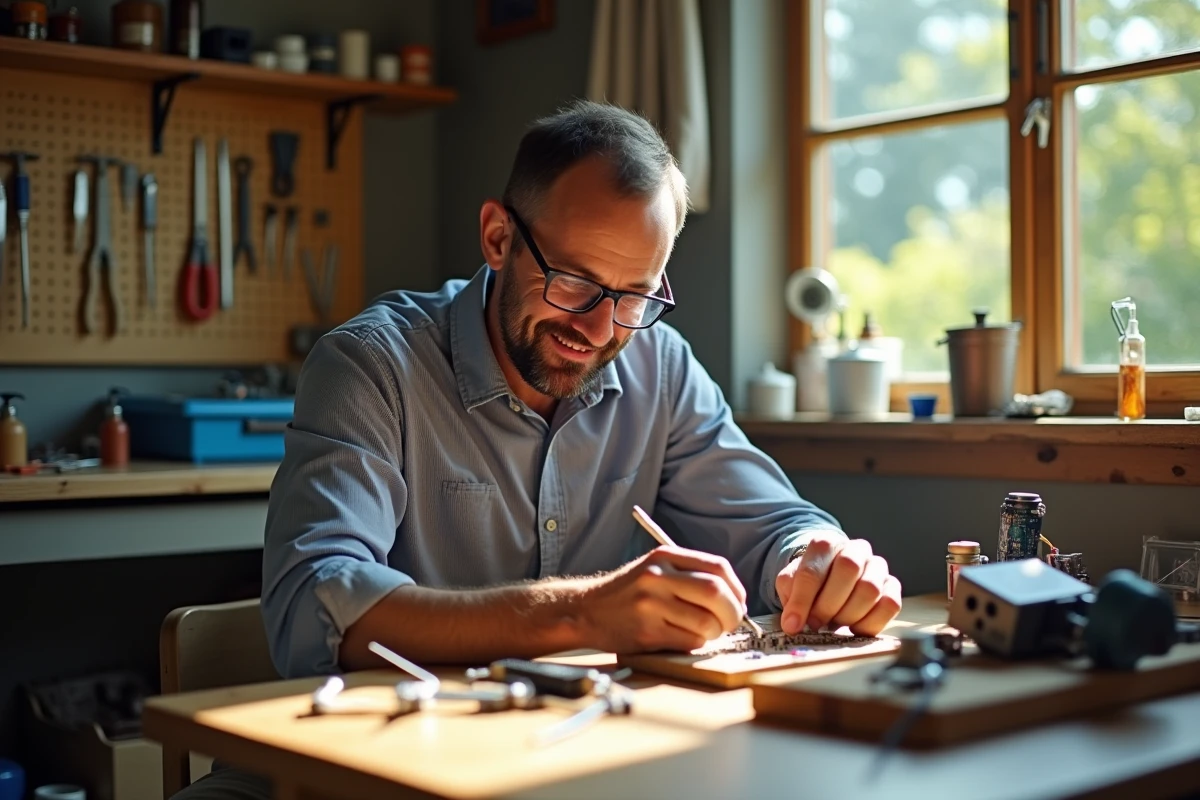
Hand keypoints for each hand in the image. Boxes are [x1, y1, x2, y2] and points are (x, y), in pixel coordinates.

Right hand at [581, 546, 747, 652]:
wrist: (587, 610)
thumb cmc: (629, 592)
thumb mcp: (656, 568)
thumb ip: (691, 575)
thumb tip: (735, 598)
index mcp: (665, 556)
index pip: (718, 567)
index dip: (736, 588)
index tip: (738, 602)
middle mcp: (658, 576)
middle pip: (716, 594)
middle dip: (732, 613)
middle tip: (729, 622)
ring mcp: (651, 604)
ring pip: (706, 622)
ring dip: (714, 632)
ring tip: (703, 631)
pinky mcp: (647, 631)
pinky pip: (690, 641)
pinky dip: (696, 643)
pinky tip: (683, 637)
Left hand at [774, 531, 900, 635]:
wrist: (832, 580)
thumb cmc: (812, 583)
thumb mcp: (791, 584)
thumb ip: (791, 596)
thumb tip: (793, 623)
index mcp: (825, 544)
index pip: (813, 569)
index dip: (801, 601)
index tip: (792, 624)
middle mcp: (855, 549)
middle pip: (848, 570)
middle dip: (828, 605)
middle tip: (816, 624)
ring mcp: (877, 566)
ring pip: (870, 589)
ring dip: (848, 615)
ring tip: (834, 623)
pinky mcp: (893, 585)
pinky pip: (890, 605)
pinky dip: (870, 623)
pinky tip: (854, 628)